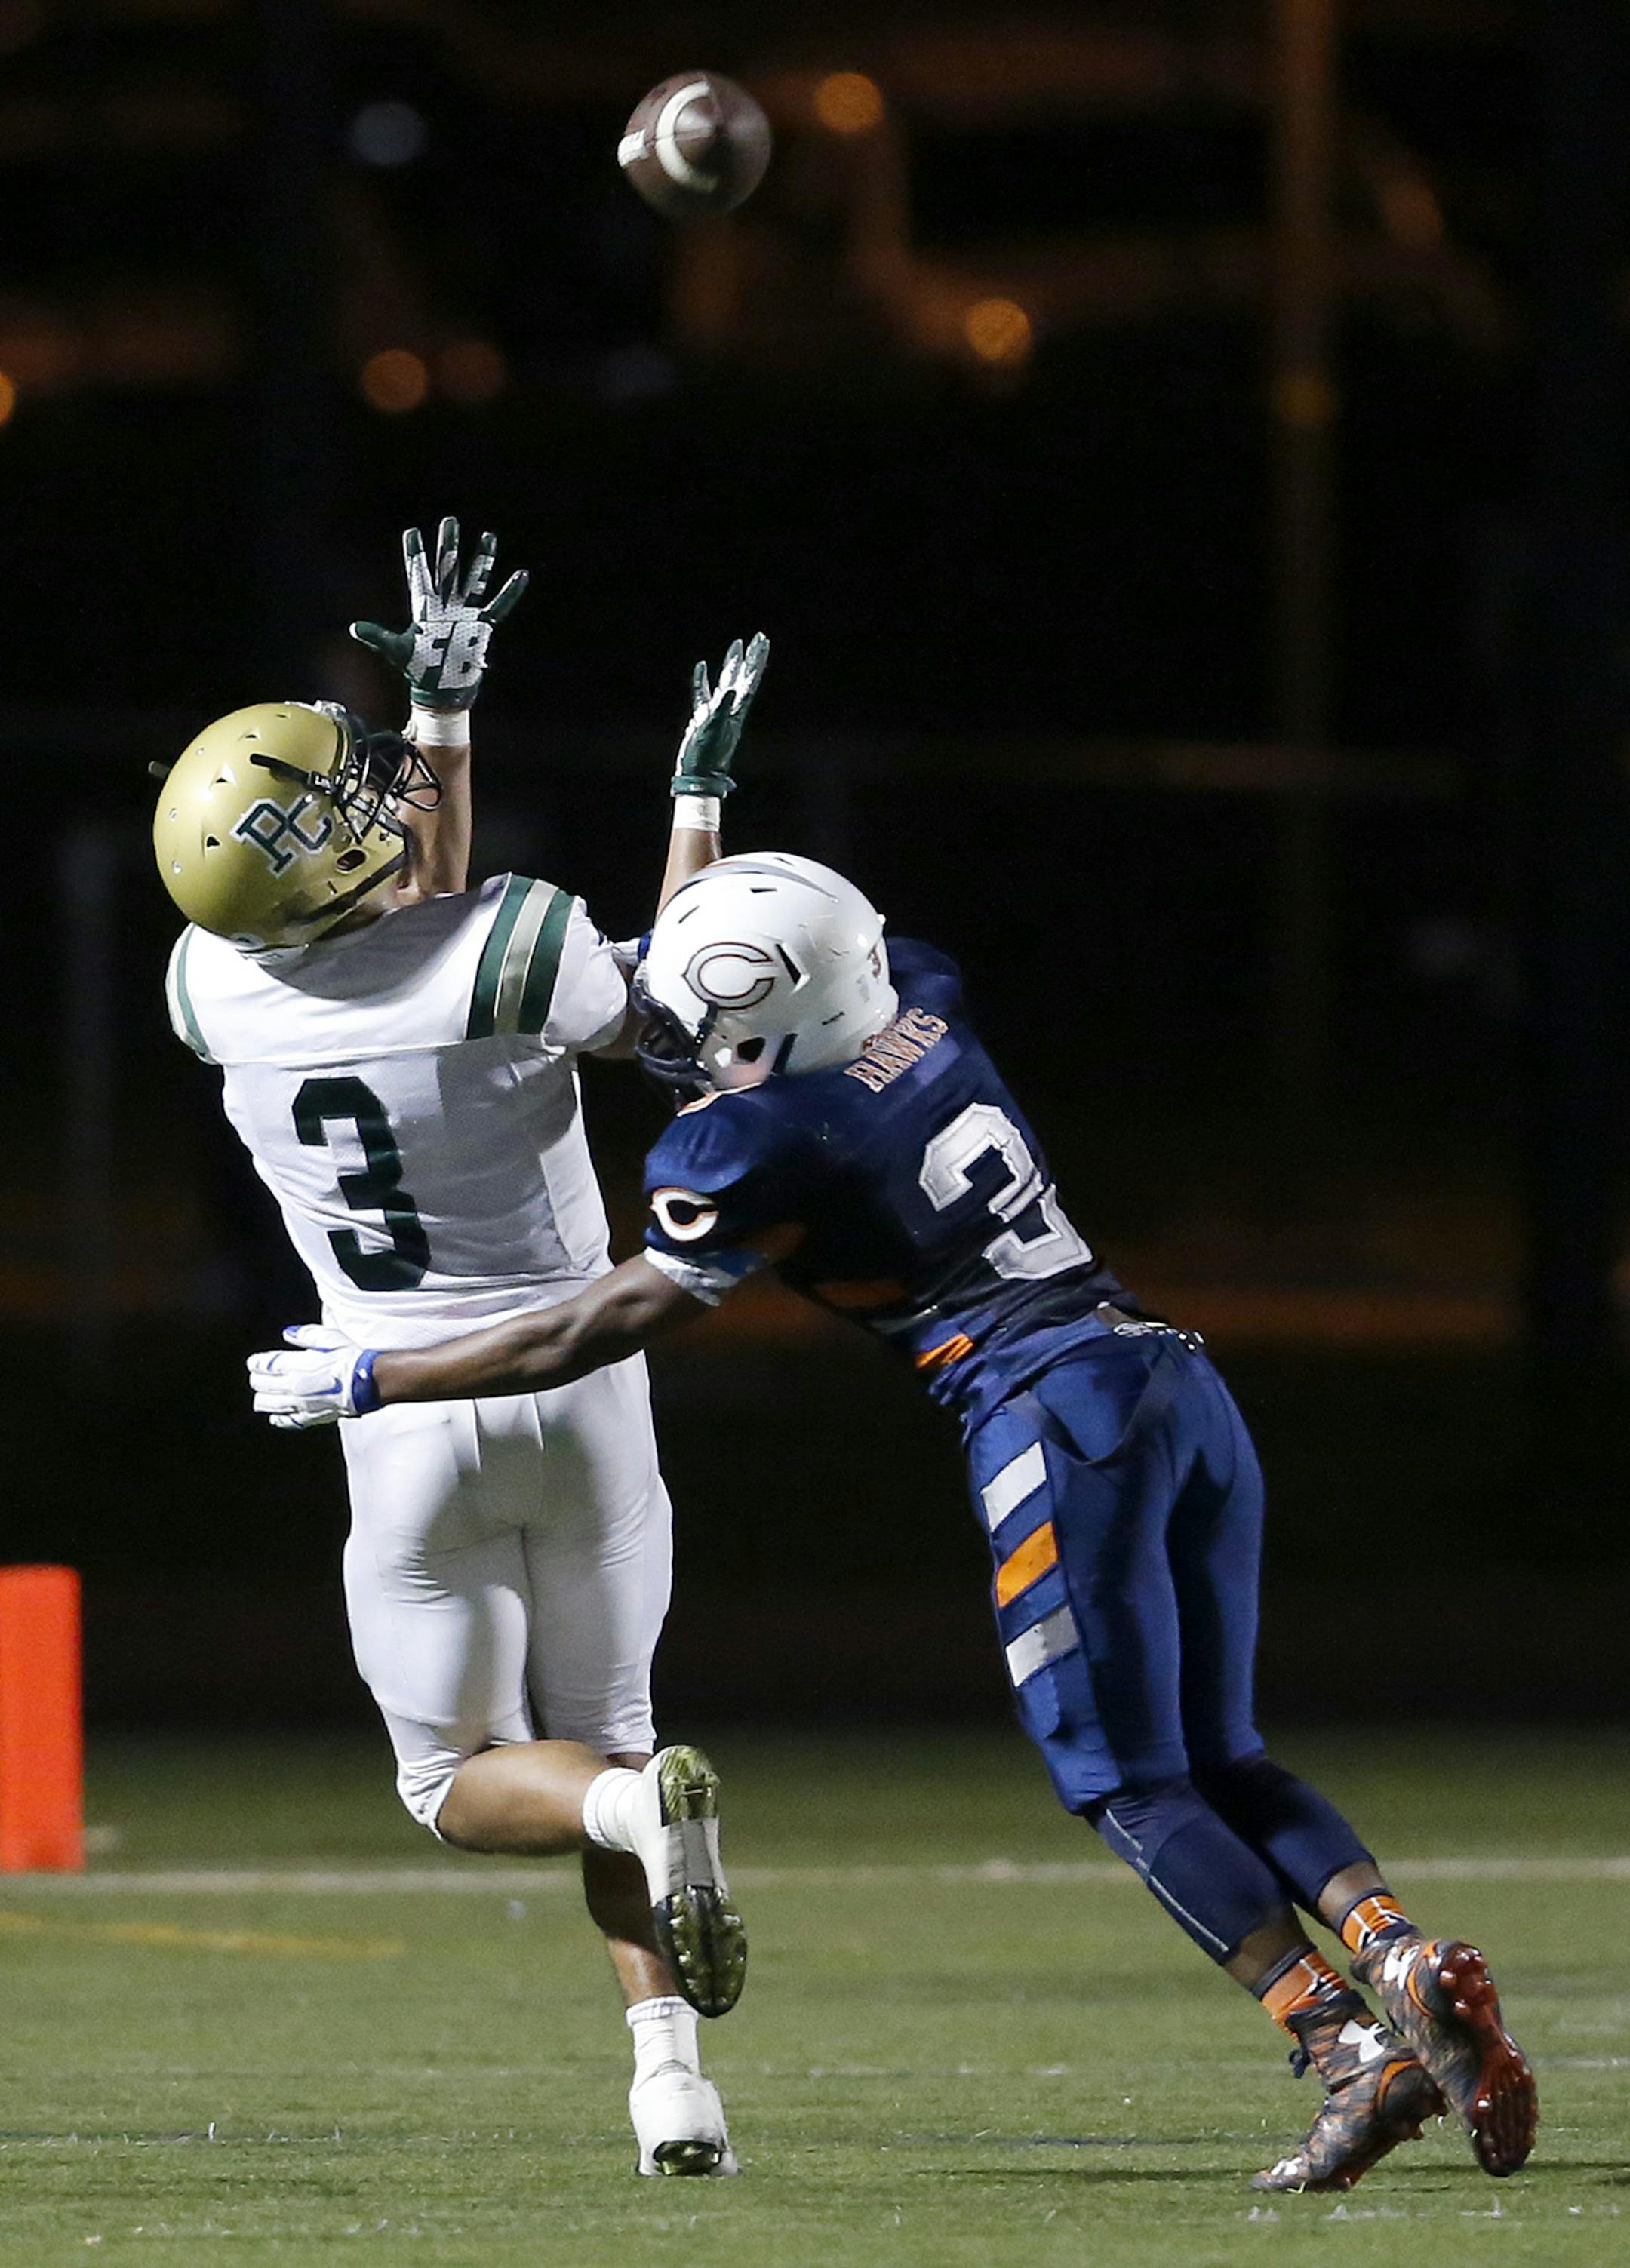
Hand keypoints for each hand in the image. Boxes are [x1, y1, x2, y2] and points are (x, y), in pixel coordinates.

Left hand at [248, 1325, 379, 1428]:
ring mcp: (300, 1403)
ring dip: (262, 1399)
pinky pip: (287, 1421)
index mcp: (297, 1364)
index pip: (266, 1365)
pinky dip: (278, 1418)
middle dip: (257, 1380)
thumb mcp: (330, 1338)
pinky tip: (275, 1416)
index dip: (257, 1363)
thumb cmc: (352, 1358)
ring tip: (262, 1396)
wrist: (368, 1382)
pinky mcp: (310, 1416)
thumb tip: (288, 1333)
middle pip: (263, 1385)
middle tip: (257, 1377)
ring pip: (269, 1405)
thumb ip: (305, 1335)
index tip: (254, 1362)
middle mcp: (293, 1385)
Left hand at [350, 518, 527, 710]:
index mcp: (424, 608)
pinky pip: (499, 605)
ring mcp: (466, 614)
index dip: (415, 553)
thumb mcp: (397, 651)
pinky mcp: (482, 627)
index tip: (412, 532)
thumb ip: (379, 637)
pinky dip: (510, 592)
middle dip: (449, 545)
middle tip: (450, 521)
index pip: (419, 574)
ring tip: (488, 536)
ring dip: (482, 558)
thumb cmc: (418, 671)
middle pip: (448, 568)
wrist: (441, 691)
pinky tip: (521, 575)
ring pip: (475, 579)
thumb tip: (355, 628)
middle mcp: (446, 605)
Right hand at [672, 632, 768, 799]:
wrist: (698, 777)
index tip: (762, 641)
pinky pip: (703, 694)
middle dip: (750, 658)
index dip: (756, 660)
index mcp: (736, 711)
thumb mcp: (714, 731)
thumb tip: (732, 690)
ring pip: (726, 682)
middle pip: (743, 677)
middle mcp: (731, 709)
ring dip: (731, 665)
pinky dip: (702, 680)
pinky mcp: (704, 718)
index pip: (749, 680)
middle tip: (758, 638)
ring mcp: (718, 713)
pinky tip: (701, 667)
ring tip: (736, 646)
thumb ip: (722, 710)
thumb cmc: (706, 757)